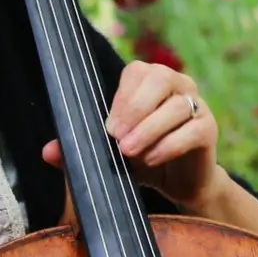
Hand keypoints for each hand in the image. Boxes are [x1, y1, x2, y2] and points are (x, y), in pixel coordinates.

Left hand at [44, 61, 222, 207]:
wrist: (179, 184)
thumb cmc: (144, 158)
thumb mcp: (110, 153)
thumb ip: (80, 149)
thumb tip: (48, 152)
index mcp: (152, 82)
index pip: (137, 72)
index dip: (122, 96)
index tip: (108, 126)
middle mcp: (178, 86)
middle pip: (160, 78)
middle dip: (135, 107)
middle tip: (116, 137)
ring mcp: (198, 106)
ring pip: (177, 106)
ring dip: (149, 129)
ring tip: (129, 152)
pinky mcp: (209, 130)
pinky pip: (192, 130)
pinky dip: (169, 145)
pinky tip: (151, 159)